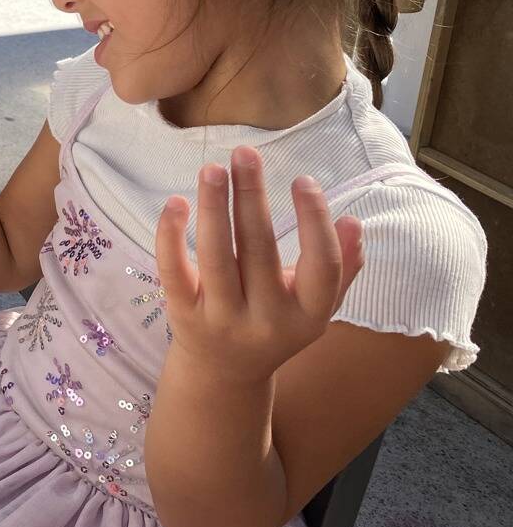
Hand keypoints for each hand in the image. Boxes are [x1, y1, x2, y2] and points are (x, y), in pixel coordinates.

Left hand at [157, 146, 363, 386]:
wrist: (226, 374)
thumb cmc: (276, 324)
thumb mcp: (315, 306)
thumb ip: (341, 268)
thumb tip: (354, 221)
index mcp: (309, 316)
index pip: (322, 268)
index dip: (316, 223)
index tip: (305, 179)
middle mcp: (267, 320)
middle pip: (260, 251)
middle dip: (252, 197)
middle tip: (246, 152)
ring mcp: (222, 319)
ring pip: (216, 257)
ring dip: (214, 208)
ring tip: (212, 168)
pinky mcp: (183, 314)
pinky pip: (173, 270)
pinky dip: (170, 236)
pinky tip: (176, 202)